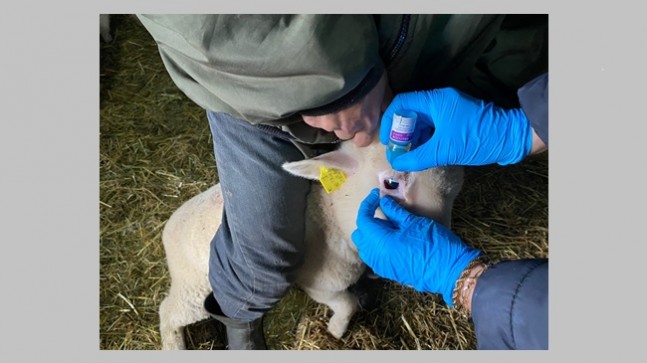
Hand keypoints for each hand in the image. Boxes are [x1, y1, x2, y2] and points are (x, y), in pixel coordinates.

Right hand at [302, 72, 392, 146]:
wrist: (339, 66)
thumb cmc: (365, 75)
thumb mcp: (382, 85)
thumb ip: (384, 101)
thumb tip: (386, 109)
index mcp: (367, 123)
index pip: (363, 141)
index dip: (360, 133)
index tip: (358, 122)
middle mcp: (348, 128)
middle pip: (345, 134)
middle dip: (344, 123)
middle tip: (343, 106)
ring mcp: (329, 124)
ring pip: (328, 126)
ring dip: (329, 116)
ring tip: (329, 99)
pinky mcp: (313, 117)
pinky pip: (312, 118)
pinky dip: (314, 111)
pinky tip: (317, 99)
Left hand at [351, 189, 481, 305]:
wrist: (449, 271)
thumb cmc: (433, 243)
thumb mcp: (414, 222)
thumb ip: (395, 212)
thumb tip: (383, 201)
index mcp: (380, 242)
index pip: (363, 220)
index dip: (367, 204)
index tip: (376, 195)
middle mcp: (376, 256)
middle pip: (360, 235)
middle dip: (367, 220)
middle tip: (380, 209)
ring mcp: (382, 267)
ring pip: (366, 248)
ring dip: (371, 234)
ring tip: (387, 224)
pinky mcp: (390, 273)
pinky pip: (375, 257)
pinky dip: (377, 246)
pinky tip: (391, 238)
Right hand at [380, 87, 532, 170]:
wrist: (512, 138)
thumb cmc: (477, 139)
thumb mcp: (444, 150)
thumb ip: (417, 157)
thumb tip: (396, 163)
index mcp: (436, 100)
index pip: (402, 102)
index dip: (390, 121)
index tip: (387, 140)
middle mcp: (440, 101)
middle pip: (410, 112)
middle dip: (400, 132)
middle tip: (397, 151)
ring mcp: (448, 110)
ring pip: (421, 121)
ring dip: (412, 138)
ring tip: (407, 156)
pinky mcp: (454, 120)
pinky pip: (432, 127)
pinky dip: (424, 140)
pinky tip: (421, 154)